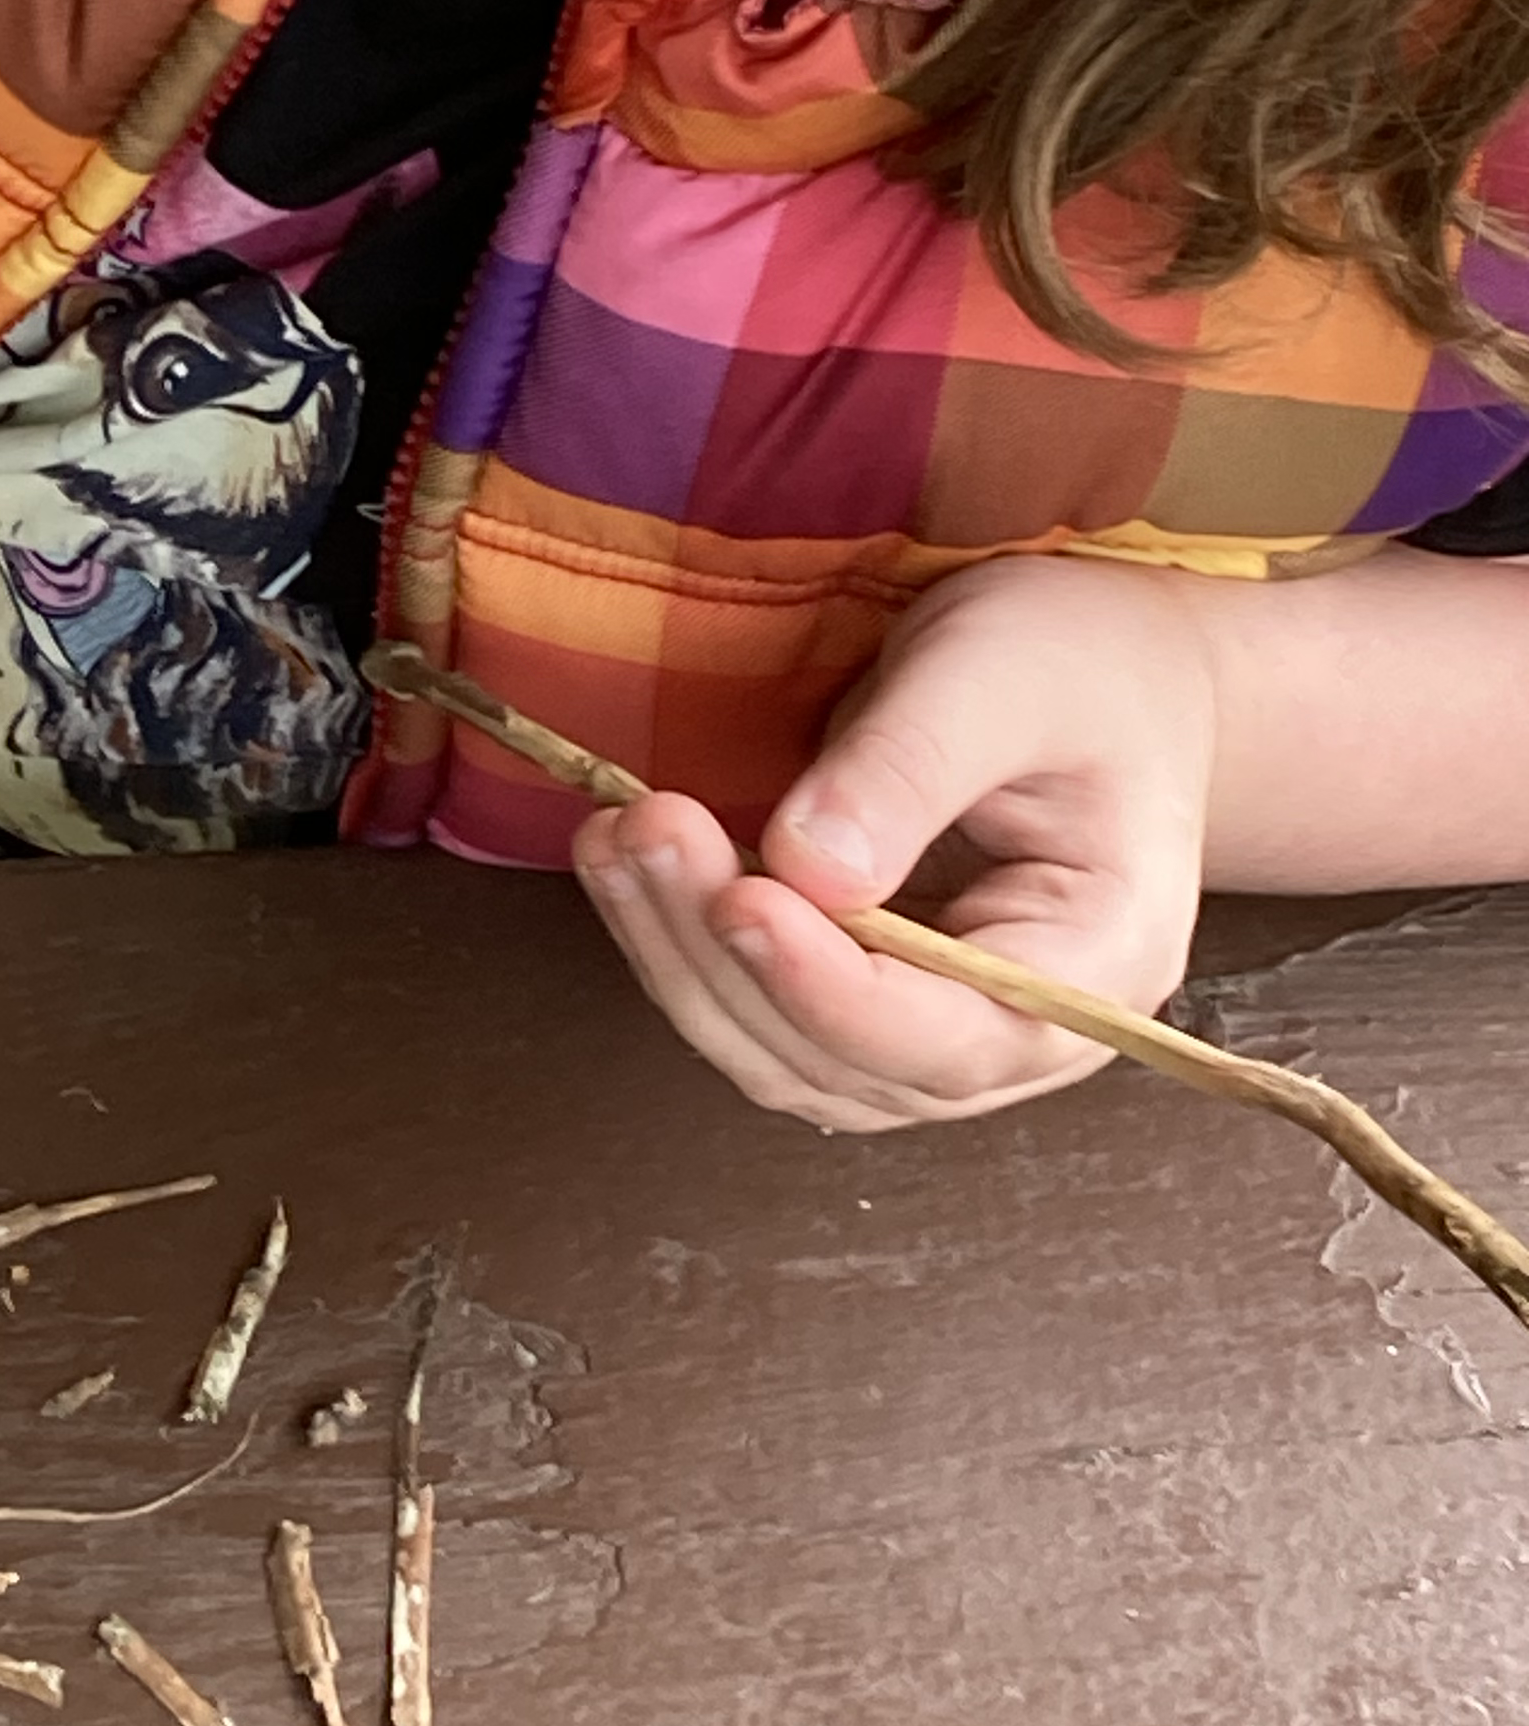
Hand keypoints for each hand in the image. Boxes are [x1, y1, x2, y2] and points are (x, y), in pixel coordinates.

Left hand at [571, 554, 1215, 1130]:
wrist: (1108, 670)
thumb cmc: (1081, 662)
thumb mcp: (1004, 674)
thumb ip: (910, 767)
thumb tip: (803, 870)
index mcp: (1099, 964)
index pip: (953, 1034)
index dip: (830, 988)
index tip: (739, 899)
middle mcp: (1022, 1033)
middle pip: (848, 1063)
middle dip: (727, 959)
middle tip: (646, 831)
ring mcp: (939, 1026)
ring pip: (784, 1056)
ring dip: (682, 961)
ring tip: (617, 840)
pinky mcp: (870, 994)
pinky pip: (763, 1012)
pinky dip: (684, 951)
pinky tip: (629, 866)